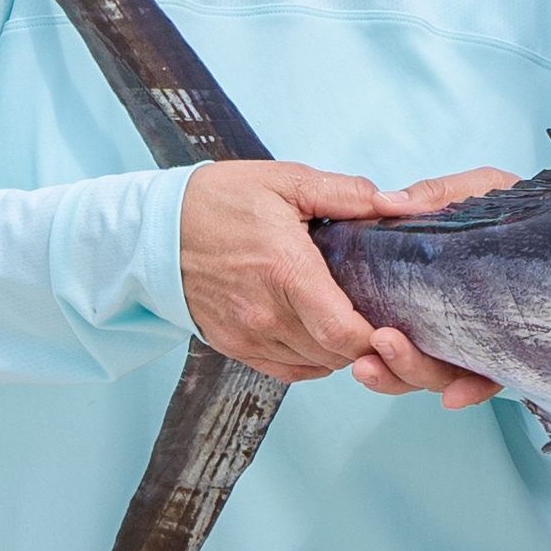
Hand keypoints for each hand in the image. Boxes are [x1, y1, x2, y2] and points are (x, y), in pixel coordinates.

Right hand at [175, 159, 493, 397]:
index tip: (398, 319)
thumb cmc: (219, 200)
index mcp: (285, 272)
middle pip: (336, 353)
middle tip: (386, 316)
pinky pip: (286, 369)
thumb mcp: (285, 180)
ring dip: (340, 350)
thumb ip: (345, 194)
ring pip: (314, 364)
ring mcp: (246, 335)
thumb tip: (396, 202)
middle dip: (368, 342)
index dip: (380, 337)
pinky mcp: (232, 345)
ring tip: (354, 319)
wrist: (151, 229)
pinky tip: (320, 333)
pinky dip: (311, 359)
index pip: (345, 332)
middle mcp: (265, 314)